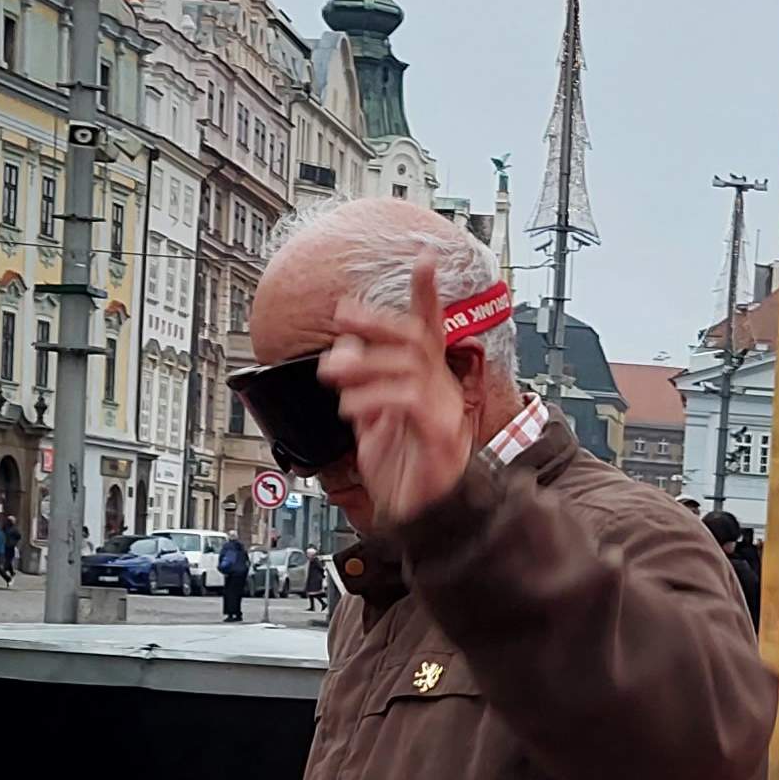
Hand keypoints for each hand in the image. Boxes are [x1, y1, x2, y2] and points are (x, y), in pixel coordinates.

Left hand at [317, 253, 471, 525]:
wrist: (419, 520)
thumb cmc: (401, 471)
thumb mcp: (368, 417)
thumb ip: (357, 383)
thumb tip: (339, 352)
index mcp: (428, 383)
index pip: (430, 330)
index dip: (427, 295)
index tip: (424, 259)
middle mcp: (442, 391)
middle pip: (415, 338)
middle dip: (376, 320)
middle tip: (343, 316)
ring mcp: (445, 413)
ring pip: (408, 365)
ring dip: (364, 363)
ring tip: (333, 378)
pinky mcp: (441, 438)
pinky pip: (409, 401)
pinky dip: (375, 397)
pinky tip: (353, 408)